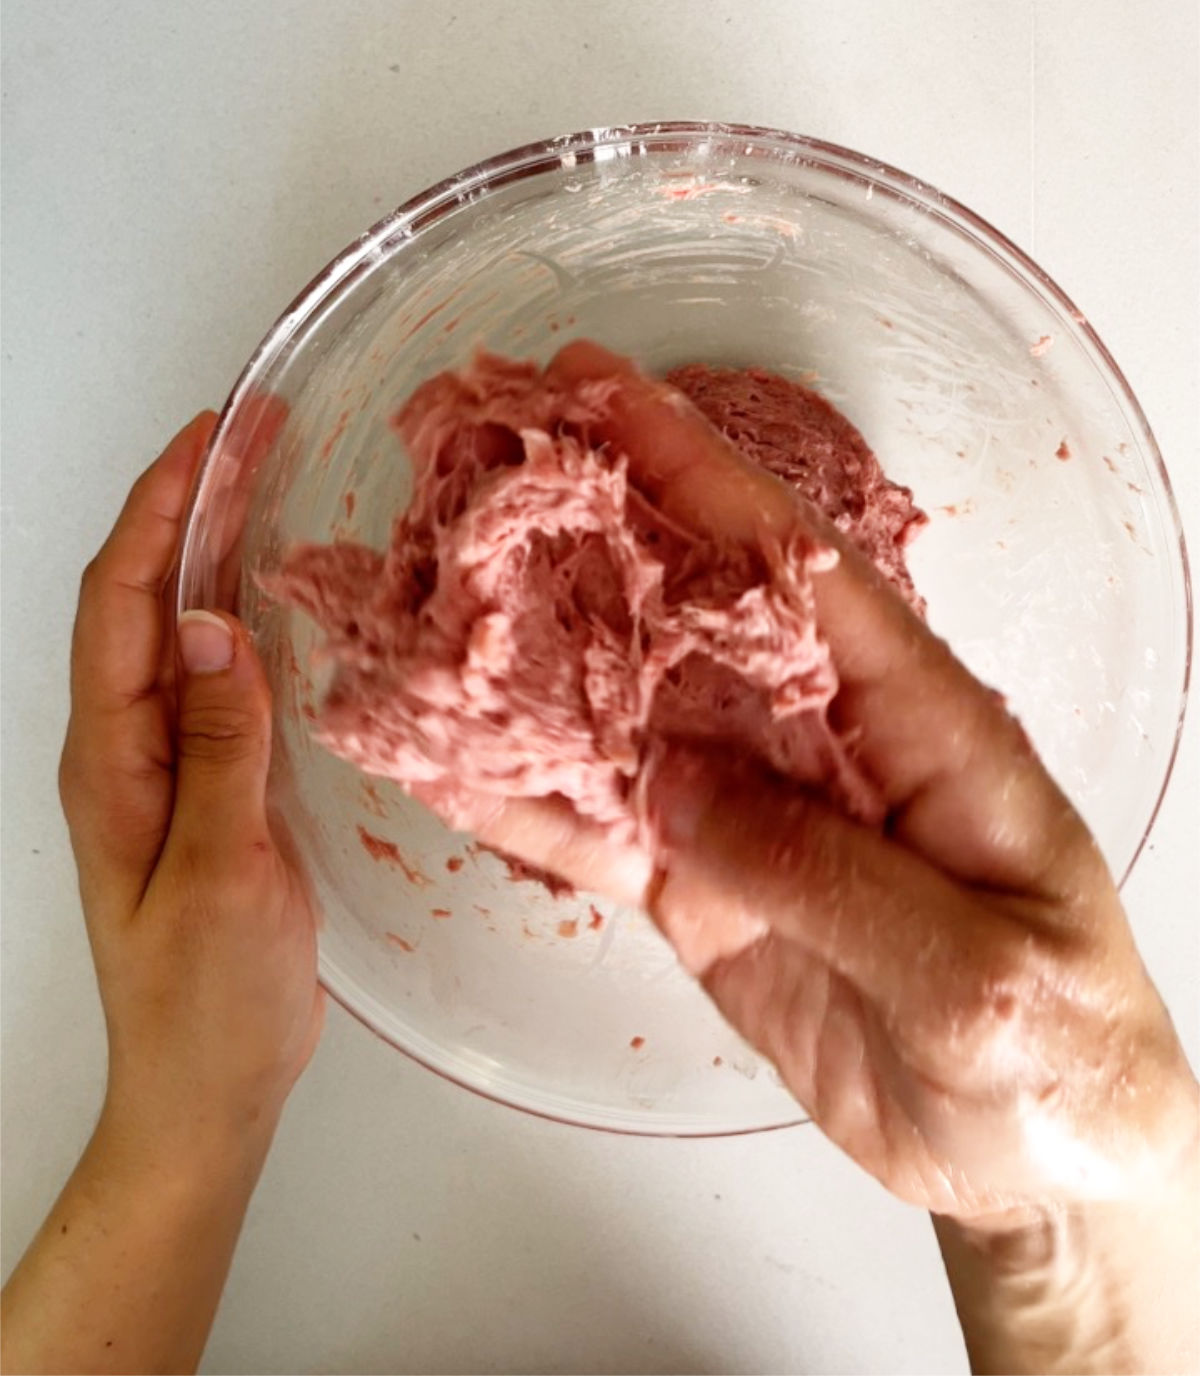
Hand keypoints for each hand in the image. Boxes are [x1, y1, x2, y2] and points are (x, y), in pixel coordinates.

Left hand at [58, 412, 322, 1158]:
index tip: (211, 439)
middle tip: (252, 434)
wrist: (206, 1085)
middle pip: (146, 599)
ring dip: (217, 551)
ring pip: (183, 632)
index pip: (122, 605)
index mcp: (113, 760)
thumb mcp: (223, 874)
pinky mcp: (211, 785)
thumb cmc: (206, 1001)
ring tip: (269, 484)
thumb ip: (219, 749)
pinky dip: (247, 616)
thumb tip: (217, 626)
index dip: (160, 511)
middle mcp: (129, 747)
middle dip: (189, 506)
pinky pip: (221, 679)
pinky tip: (283, 593)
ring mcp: (168, 765)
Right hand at [459, 343, 1198, 1222]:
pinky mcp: (707, 896)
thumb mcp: (969, 972)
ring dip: (531, 674)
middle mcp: (821, 744)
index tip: (604, 394)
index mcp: (918, 721)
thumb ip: (823, 870)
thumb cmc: (1060, 1058)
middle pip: (686, 618)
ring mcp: (753, 819)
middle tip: (478, 473)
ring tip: (427, 617)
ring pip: (623, 725)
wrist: (1034, 1166)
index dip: (699, 474)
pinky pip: (605, 838)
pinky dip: (529, 809)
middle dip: (588, 540)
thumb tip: (676, 785)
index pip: (796, 568)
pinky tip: (454, 775)